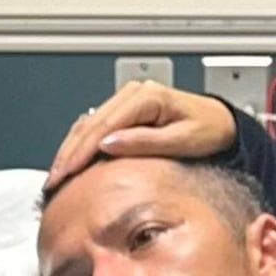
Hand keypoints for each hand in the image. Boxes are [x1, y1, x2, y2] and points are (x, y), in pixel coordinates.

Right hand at [45, 81, 236, 193]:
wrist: (223, 125)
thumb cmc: (209, 131)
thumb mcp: (183, 140)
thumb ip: (146, 142)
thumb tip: (108, 144)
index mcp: (147, 97)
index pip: (103, 126)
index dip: (81, 152)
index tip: (66, 172)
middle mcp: (133, 94)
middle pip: (89, 124)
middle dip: (68, 154)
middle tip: (52, 181)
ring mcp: (127, 101)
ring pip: (87, 125)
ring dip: (69, 151)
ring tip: (55, 176)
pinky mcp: (125, 112)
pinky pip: (95, 127)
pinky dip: (79, 146)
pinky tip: (69, 164)